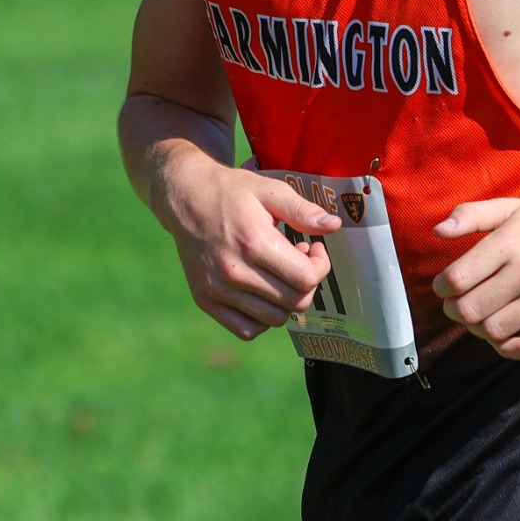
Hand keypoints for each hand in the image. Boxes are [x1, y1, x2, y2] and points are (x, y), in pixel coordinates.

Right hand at [161, 165, 339, 340]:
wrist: (185, 197)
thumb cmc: (232, 191)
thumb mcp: (269, 191)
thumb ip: (303, 211)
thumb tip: (334, 227)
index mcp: (254, 243)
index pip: (306, 279)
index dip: (320, 266)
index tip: (313, 248)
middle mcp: (234, 272)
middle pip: (294, 302)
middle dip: (307, 283)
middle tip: (297, 259)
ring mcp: (217, 289)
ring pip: (274, 319)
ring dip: (287, 300)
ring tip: (278, 273)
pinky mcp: (205, 299)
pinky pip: (247, 330)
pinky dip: (263, 318)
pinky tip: (263, 293)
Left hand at [431, 193, 519, 360]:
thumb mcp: (509, 207)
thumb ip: (471, 215)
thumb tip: (438, 232)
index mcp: (510, 242)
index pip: (457, 278)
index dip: (441, 287)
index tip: (444, 286)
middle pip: (471, 310)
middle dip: (455, 311)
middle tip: (458, 305)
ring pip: (495, 331)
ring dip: (479, 329)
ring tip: (481, 317)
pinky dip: (509, 349)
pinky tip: (504, 337)